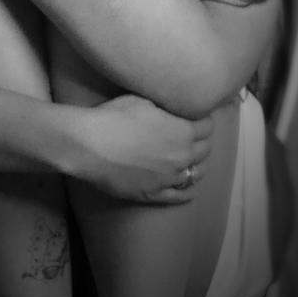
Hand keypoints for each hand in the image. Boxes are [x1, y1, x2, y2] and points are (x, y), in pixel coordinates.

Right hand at [81, 95, 213, 203]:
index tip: (196, 117)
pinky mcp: (154, 194)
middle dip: (201, 141)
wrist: (90, 145)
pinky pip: (179, 196)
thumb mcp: (143, 101)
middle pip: (205, 149)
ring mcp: (170, 177)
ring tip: (191, 159)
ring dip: (196, 164)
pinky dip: (188, 191)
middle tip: (192, 135)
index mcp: (183, 130)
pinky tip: (190, 189)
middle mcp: (183, 156)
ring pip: (196, 173)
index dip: (202, 120)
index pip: (207, 126)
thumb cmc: (115, 117)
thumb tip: (171, 109)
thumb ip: (165, 108)